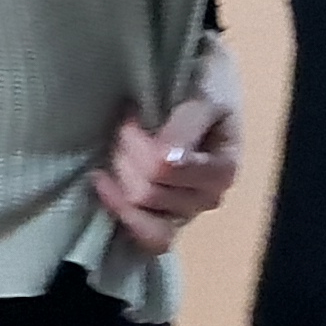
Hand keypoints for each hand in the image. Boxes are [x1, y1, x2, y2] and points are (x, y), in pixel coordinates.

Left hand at [91, 95, 241, 253]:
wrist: (201, 88)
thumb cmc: (205, 89)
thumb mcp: (203, 95)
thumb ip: (188, 124)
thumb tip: (165, 161)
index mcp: (223, 168)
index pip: (164, 168)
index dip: (136, 141)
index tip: (131, 112)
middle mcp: (208, 198)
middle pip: (147, 191)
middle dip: (126, 154)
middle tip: (126, 126)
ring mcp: (185, 214)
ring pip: (138, 208)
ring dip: (120, 174)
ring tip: (119, 149)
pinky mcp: (165, 221)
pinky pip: (143, 237)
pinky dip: (119, 210)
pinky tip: (103, 183)